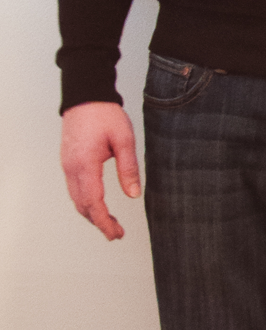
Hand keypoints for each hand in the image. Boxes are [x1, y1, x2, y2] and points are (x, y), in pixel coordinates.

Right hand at [61, 102, 140, 240]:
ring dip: (91, 214)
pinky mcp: (68, 161)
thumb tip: (133, 195)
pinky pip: (74, 189)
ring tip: (110, 223)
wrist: (85, 96)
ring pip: (76, 199)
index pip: (93, 203)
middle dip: (99, 223)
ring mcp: (67, 165)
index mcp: (85, 165)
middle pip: (82, 206)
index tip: (116, 234)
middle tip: (116, 233)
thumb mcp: (124, 140)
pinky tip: (97, 205)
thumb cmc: (105, 115)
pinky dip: (85, 202)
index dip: (105, 222)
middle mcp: (72, 168)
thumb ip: (128, 169)